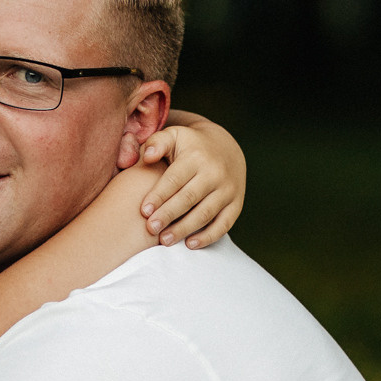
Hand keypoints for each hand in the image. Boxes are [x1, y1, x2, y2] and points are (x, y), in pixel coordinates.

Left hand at [137, 112, 246, 248]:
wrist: (225, 147)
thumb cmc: (189, 146)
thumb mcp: (174, 136)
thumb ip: (157, 143)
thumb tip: (148, 157)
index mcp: (196, 157)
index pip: (175, 179)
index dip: (159, 196)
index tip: (144, 212)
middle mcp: (215, 173)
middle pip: (189, 198)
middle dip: (169, 215)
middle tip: (151, 229)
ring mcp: (228, 189)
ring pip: (205, 213)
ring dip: (184, 229)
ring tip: (164, 240)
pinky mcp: (237, 203)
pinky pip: (224, 224)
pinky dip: (208, 236)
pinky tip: (190, 244)